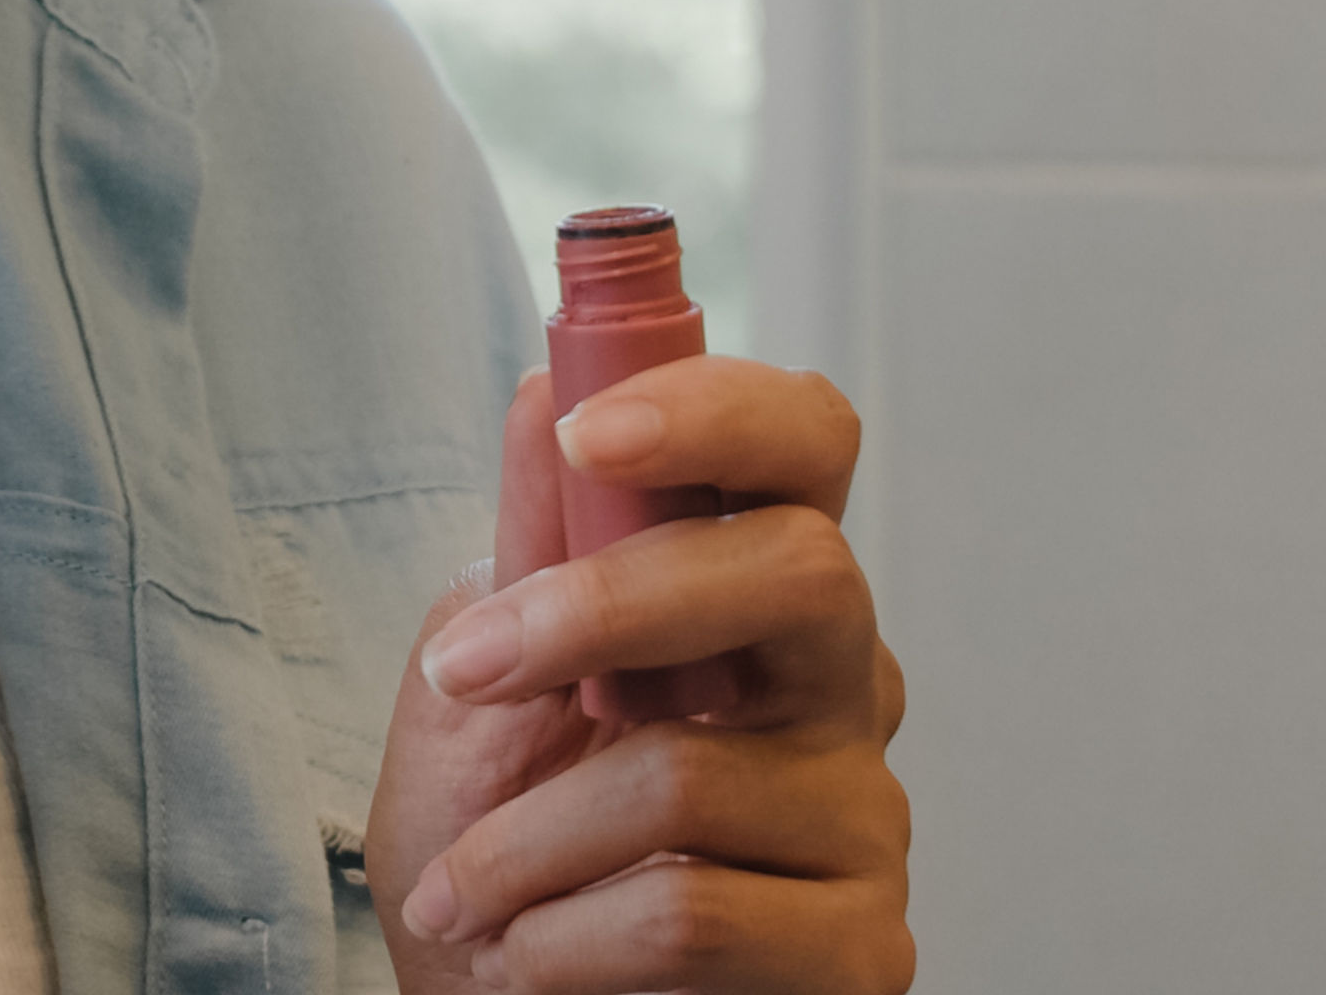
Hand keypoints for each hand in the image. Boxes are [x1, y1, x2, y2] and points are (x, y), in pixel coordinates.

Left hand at [365, 359, 912, 992]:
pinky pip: (695, 910)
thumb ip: (535, 537)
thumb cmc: (503, 830)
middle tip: (462, 670)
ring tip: (460, 894)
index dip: (718, 412)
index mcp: (754, 586)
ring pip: (692, 769)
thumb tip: (549, 388)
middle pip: (800, 570)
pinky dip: (564, 938)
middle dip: (602, 610)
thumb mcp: (483, 666)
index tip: (586, 432)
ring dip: (523, 842)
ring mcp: (866, 814)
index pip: (808, 441)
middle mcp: (839, 683)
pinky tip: (523, 955)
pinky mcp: (863, 947)